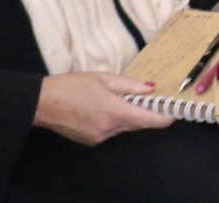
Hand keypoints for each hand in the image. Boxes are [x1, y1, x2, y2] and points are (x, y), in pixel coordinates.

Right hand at [34, 74, 172, 145]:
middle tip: (149, 98)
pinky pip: (111, 131)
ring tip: (116, 99)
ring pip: (124, 127)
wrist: (43, 103)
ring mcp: (99, 137)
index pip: (149, 120)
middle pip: (138, 124)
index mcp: (114, 111)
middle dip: (146, 112)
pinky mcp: (91, 141)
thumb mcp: (104, 78)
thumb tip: (151, 89)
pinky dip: (114, 121)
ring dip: (128, 115)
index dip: (165, 117)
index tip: (175, 111)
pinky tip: (102, 108)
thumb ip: (130, 85)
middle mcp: (109, 129)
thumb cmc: (72, 86)